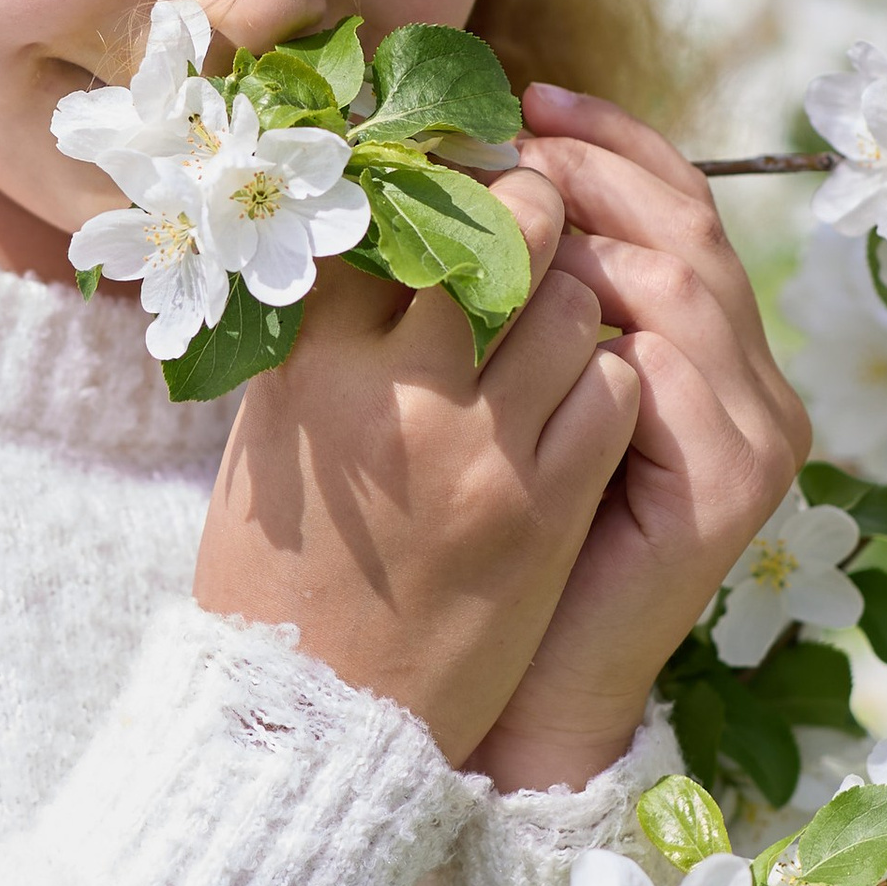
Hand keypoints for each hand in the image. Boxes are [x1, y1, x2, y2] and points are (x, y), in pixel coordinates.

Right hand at [192, 171, 643, 766]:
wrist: (316, 711)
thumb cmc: (281, 567)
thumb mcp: (274, 432)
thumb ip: (324, 335)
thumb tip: (383, 236)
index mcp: (308, 359)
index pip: (387, 216)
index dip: (429, 180)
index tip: (447, 174)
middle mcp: (391, 387)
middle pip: (496, 236)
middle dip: (528, 210)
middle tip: (532, 209)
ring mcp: (477, 446)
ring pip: (572, 306)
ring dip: (577, 297)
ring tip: (560, 312)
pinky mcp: (544, 504)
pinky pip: (612, 390)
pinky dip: (607, 377)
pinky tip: (583, 393)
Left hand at [464, 85, 810, 797]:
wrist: (513, 686)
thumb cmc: (492, 534)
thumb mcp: (508, 383)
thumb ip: (523, 289)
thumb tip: (467, 157)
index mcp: (710, 350)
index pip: (681, 206)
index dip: (611, 142)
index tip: (525, 96)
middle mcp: (754, 384)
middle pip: (690, 228)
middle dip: (596, 166)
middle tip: (510, 130)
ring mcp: (758, 436)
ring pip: (684, 282)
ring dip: (589, 230)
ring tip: (505, 200)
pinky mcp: (735, 489)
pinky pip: (671, 367)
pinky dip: (601, 320)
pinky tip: (529, 296)